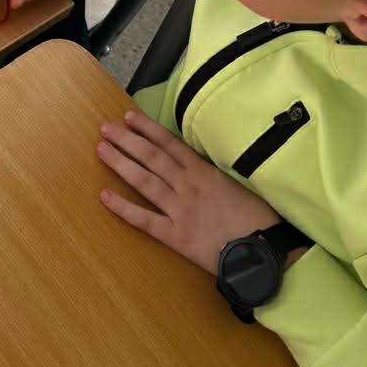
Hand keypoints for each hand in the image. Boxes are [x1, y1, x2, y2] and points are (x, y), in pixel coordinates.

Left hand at [97, 108, 279, 274]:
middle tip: (105, 128)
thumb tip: (200, 166)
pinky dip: (123, 208)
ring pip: (144, 181)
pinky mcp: (176, 236)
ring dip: (121, 164)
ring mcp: (180, 210)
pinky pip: (144, 219)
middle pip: (152, 158)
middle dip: (127, 141)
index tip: (129, 117)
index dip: (148, 129)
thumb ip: (215, 175)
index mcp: (205, 172)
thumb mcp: (239, 185)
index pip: (170, 144)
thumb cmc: (259, 218)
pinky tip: (104, 196)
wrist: (265, 250)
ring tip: (101, 149)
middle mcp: (188, 186)